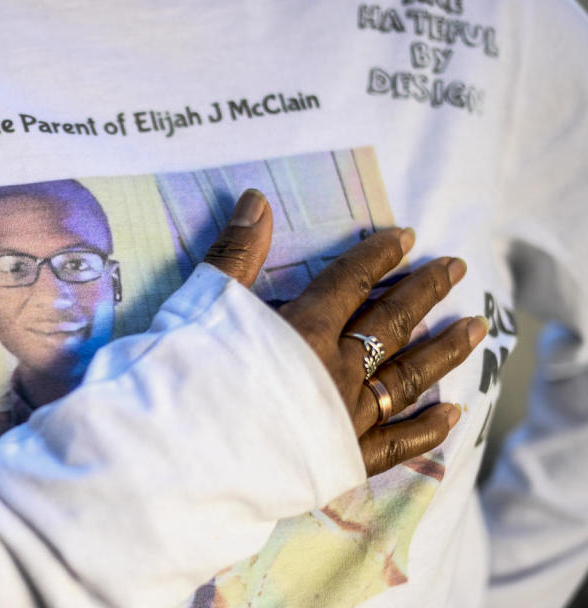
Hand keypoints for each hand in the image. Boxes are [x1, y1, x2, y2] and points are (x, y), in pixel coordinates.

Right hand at [203, 189, 485, 475]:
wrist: (184, 455)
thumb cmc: (187, 376)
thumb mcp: (207, 304)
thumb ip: (236, 253)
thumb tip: (256, 199)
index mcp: (305, 330)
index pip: (351, 282)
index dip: (378, 256)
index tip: (406, 238)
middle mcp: (337, 370)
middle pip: (390, 324)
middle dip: (425, 292)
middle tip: (456, 269)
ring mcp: (347, 418)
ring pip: (408, 379)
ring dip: (443, 351)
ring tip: (475, 328)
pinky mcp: (344, 460)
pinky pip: (397, 444)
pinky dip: (426, 428)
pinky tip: (452, 413)